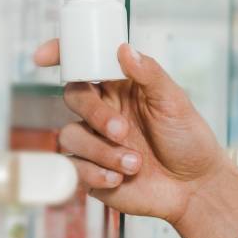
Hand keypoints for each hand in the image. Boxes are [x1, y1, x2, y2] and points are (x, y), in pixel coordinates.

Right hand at [37, 39, 237, 237]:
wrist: (194, 188)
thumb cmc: (188, 140)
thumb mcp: (175, 102)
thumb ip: (149, 74)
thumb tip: (124, 49)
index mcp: (120, 87)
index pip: (85, 65)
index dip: (61, 55)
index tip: (44, 57)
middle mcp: (103, 111)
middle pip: (74, 98)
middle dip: (95, 115)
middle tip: (122, 131)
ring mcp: (95, 141)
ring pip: (69, 135)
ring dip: (102, 151)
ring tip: (135, 164)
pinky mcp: (90, 171)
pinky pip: (73, 167)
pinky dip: (95, 173)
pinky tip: (119, 179)